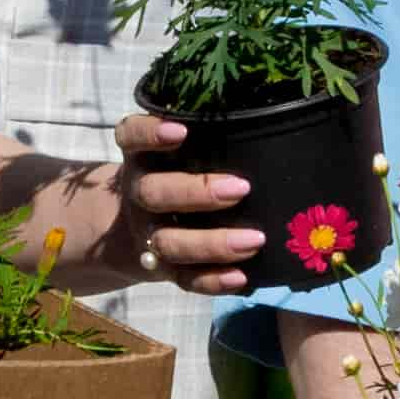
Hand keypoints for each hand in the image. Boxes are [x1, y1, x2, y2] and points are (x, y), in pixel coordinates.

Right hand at [0, 107, 261, 294]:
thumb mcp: (173, 151)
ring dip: (212, 244)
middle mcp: (138, 193)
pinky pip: (184, 279)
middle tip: (241, 189)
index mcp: (139, 157)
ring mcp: (147, 233)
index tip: (181, 131)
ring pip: (170, 242)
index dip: (150, 134)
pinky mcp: (163, 268)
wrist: (126, 229)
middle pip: (154, 193)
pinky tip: (242, 278)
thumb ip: (206, 136)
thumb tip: (272, 118)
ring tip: (254, 240)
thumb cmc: (173, 173)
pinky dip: (212, 280)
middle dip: (196, 192)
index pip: (131, 137)